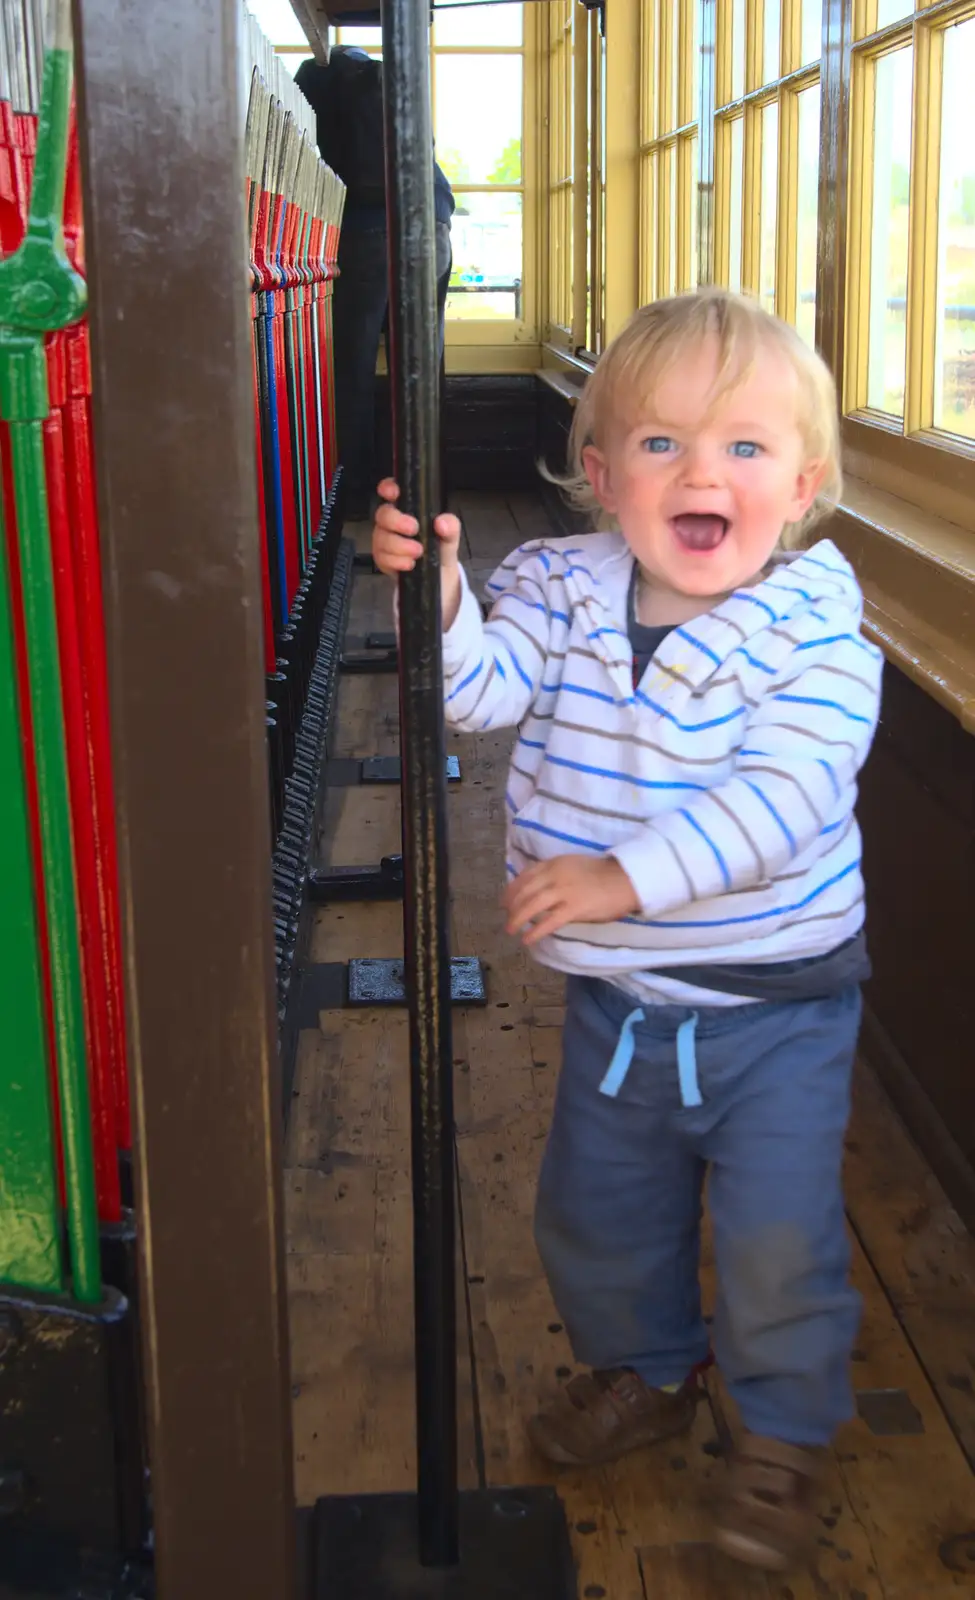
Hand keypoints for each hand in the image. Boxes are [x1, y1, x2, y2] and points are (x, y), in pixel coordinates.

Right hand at [371, 479, 462, 626]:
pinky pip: (381, 557)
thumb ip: (451, 528)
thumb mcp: (450, 538)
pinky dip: (395, 561)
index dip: (388, 488)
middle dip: (396, 521)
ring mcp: (385, 540)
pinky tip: (409, 565)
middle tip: (414, 529)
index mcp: (409, 509)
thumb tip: (442, 523)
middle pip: (383, 514)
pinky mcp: (383, 560)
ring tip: (418, 553)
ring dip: (399, 545)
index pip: (392, 491)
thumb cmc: (441, 550)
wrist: (440, 581)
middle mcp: (393, 522)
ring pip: (381, 537)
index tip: (394, 493)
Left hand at [503, 855, 639, 945]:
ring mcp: (564, 891)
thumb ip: (556, 873)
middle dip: (512, 906)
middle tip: (506, 918)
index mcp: (555, 864)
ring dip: (517, 919)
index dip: (511, 890)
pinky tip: (527, 939)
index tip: (504, 901)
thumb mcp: (574, 865)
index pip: (525, 876)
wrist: (626, 879)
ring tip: (511, 930)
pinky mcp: (574, 908)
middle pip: (525, 892)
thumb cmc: (604, 874)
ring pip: (532, 906)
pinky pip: (549, 921)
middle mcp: (555, 875)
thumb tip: (539, 888)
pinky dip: (535, 931)